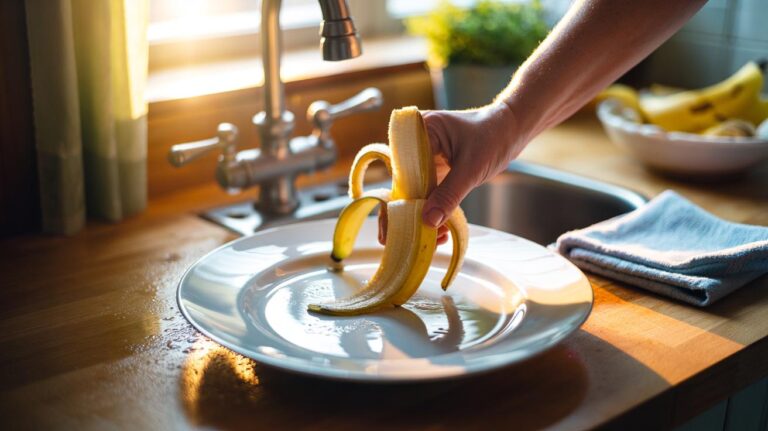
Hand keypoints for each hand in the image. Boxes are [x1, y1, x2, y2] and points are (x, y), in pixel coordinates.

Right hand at [379, 101, 522, 243]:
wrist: (510, 129)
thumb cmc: (494, 136)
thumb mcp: (472, 168)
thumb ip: (449, 195)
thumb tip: (428, 222)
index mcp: (419, 131)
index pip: (399, 170)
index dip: (397, 200)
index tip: (399, 226)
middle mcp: (415, 144)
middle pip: (401, 184)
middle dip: (406, 213)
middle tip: (409, 239)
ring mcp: (423, 158)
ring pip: (413, 192)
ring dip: (420, 215)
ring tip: (434, 237)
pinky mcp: (433, 170)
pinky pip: (426, 193)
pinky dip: (432, 211)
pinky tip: (440, 229)